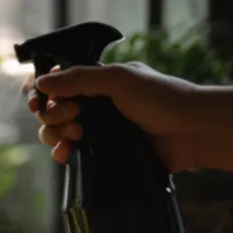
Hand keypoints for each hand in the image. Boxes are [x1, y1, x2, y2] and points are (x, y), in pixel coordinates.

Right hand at [23, 63, 199, 170]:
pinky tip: (66, 154)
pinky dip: (61, 153)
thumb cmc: (161, 98)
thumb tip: (39, 83)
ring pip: (54, 131)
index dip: (40, 90)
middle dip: (53, 113)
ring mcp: (94, 129)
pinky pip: (68, 153)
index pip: (55, 82)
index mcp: (95, 81)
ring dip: (55, 133)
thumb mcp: (118, 79)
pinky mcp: (99, 152)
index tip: (39, 101)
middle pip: (49, 108)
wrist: (192, 132)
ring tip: (77, 134)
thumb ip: (78, 78)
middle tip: (75, 115)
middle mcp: (91, 103)